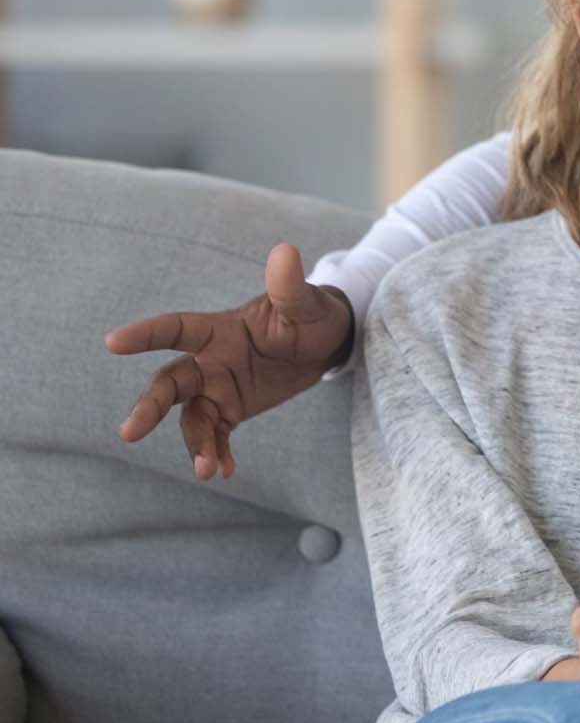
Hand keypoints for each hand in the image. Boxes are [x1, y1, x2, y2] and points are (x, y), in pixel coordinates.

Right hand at [105, 243, 354, 480]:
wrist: (324, 345)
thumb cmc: (310, 316)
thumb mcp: (304, 305)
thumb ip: (289, 287)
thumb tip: (285, 252)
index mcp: (219, 330)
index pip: (176, 329)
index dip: (146, 335)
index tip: (112, 342)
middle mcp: (209, 360)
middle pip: (170, 383)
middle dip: (150, 406)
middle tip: (130, 432)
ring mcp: (217, 387)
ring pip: (191, 417)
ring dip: (195, 442)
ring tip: (205, 470)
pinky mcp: (230, 410)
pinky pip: (216, 434)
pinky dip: (216, 452)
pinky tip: (224, 471)